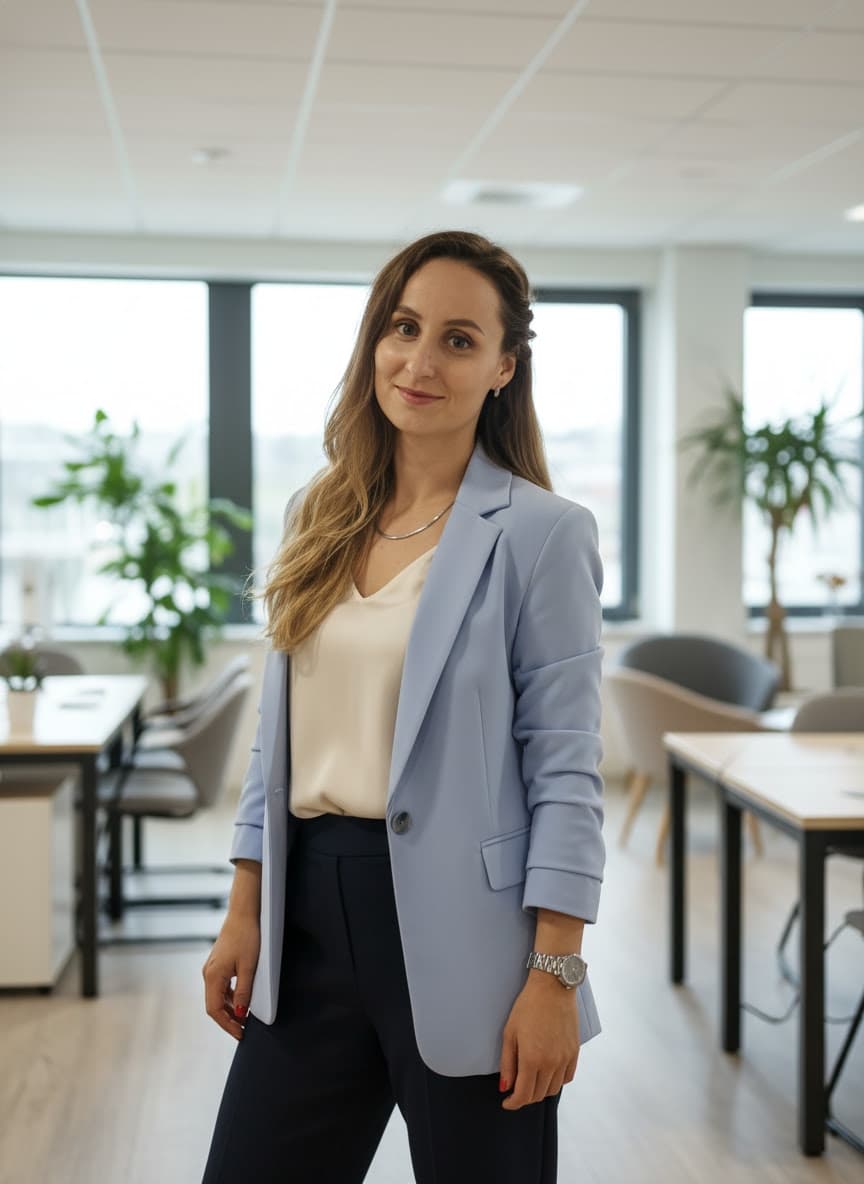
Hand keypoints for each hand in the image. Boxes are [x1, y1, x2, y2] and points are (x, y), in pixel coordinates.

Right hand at [202, 912, 259, 1039]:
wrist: (243, 914)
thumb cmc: (246, 936)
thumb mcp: (248, 966)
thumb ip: (243, 991)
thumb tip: (239, 1013)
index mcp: (212, 976)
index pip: (215, 1010)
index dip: (227, 1025)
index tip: (240, 1034)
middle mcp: (208, 974)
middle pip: (214, 1006)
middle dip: (228, 1020)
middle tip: (243, 1031)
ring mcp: (211, 969)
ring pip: (216, 997)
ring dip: (228, 1010)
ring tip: (243, 1019)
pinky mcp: (217, 964)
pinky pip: (220, 987)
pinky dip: (229, 998)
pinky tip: (240, 1001)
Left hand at [498, 973, 579, 1109]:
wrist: (553, 987)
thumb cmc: (528, 1006)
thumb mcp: (510, 1032)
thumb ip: (507, 1063)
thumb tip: (505, 1087)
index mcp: (532, 1059)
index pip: (523, 1095)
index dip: (513, 1103)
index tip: (506, 1102)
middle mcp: (551, 1063)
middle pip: (538, 1095)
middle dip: (525, 1098)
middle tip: (516, 1090)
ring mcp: (565, 1058)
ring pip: (553, 1089)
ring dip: (540, 1091)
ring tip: (531, 1081)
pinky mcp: (574, 1052)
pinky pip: (567, 1078)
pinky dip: (556, 1081)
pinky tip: (547, 1073)